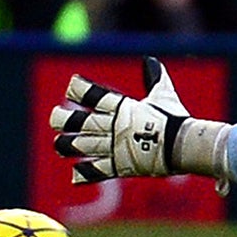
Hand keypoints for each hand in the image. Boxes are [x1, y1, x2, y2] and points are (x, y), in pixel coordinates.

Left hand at [49, 56, 192, 182]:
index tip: (70, 87)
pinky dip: (85, 174)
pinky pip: (98, 171)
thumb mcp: (164, 94)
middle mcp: (114, 127)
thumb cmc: (174, 117)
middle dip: (65, 119)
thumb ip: (155, 78)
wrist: (182, 144)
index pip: (95, 96)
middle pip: (82, 122)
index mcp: (123, 108)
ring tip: (58, 145)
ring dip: (69, 145)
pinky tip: (73, 176)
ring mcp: (115, 147)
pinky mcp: (121, 166)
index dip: (80, 90)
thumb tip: (150, 60)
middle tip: (54, 117)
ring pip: (84, 146)